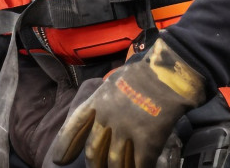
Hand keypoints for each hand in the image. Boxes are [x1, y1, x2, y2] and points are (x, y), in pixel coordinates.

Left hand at [49, 39, 206, 167]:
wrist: (170, 71)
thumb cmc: (144, 72)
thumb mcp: (114, 81)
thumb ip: (104, 100)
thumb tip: (99, 116)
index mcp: (97, 101)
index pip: (73, 127)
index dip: (64, 145)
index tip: (59, 159)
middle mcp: (108, 117)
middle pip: (93, 151)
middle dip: (94, 164)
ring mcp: (127, 129)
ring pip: (114, 163)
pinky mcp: (147, 139)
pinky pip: (139, 164)